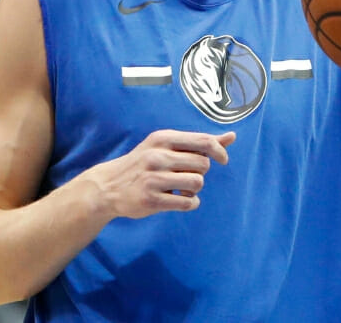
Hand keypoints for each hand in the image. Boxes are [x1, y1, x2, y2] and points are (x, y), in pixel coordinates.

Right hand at [82, 129, 235, 218]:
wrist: (108, 186)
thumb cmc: (144, 164)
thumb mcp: (166, 146)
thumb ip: (199, 143)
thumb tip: (232, 137)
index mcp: (163, 138)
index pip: (204, 141)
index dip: (220, 151)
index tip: (223, 160)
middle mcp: (158, 156)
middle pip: (204, 165)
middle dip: (201, 172)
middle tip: (186, 175)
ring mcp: (153, 178)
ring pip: (197, 183)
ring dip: (195, 189)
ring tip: (180, 188)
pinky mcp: (152, 199)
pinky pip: (188, 203)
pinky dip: (189, 203)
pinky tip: (178, 200)